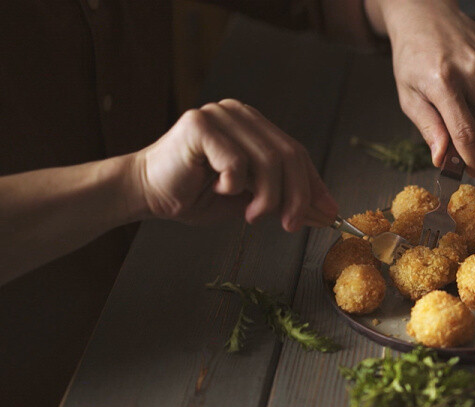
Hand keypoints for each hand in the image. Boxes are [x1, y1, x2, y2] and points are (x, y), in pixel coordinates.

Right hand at [134, 99, 337, 230]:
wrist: (145, 194)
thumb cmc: (194, 196)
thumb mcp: (249, 201)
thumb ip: (284, 201)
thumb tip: (323, 213)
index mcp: (252, 125)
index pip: (296, 152)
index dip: (314, 183)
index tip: (328, 213)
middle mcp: (239, 113)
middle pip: (287, 154)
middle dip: (296, 195)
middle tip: (291, 225)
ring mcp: (219, 114)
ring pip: (267, 159)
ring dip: (267, 197)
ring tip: (253, 216)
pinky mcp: (200, 124)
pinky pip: (236, 160)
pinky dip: (234, 183)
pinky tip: (219, 190)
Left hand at [367, 0, 474, 174]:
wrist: (426, 15)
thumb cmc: (413, 58)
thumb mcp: (408, 96)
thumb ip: (428, 128)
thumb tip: (442, 159)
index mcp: (443, 82)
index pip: (466, 132)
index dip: (472, 159)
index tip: (473, 171)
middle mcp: (472, 69)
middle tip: (457, 129)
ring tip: (460, 95)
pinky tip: (470, 80)